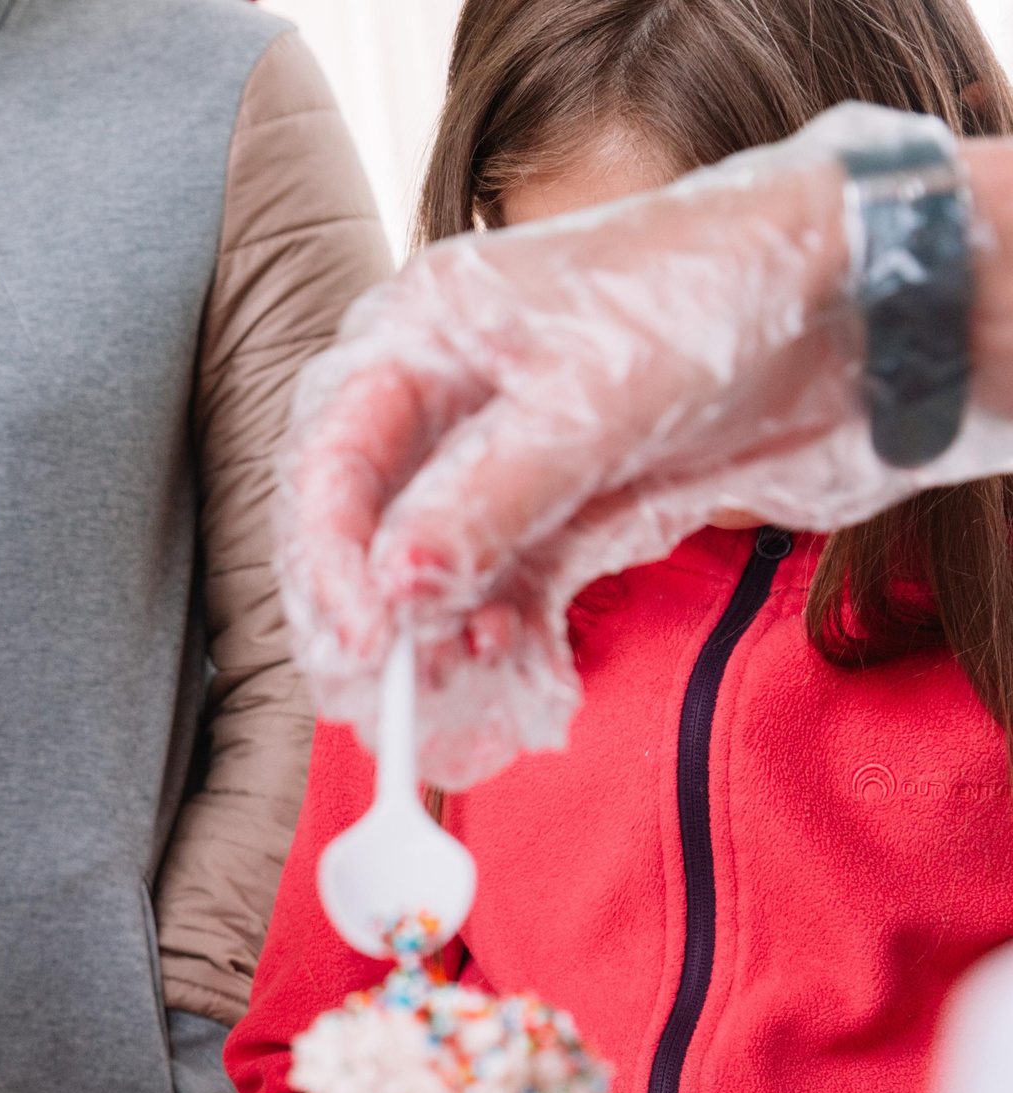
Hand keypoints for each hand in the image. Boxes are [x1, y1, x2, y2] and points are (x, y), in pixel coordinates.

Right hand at [277, 105, 1012, 789]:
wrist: (866, 302)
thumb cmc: (720, 294)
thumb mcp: (588, 400)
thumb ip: (483, 499)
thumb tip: (391, 587)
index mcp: (424, 332)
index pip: (332, 458)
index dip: (329, 556)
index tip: (360, 641)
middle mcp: (450, 394)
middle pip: (368, 526)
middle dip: (375, 616)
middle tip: (393, 697)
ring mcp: (506, 457)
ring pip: (434, 572)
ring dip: (441, 641)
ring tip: (467, 697)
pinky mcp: (568, 506)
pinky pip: (506, 589)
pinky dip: (505, 638)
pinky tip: (520, 674)